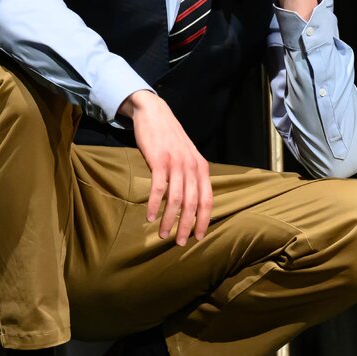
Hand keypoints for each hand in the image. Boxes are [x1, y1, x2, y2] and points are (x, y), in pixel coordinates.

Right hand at [118, 90, 212, 244]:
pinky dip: (154, 204)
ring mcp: (176, 163)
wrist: (155, 113)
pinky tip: (149, 217)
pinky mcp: (159, 160)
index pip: (207, 200)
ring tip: (163, 234)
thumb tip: (192, 200)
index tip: (198, 237)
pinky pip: (159, 188)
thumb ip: (192, 174)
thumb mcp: (188, 155)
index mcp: (202, 167)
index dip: (203, 220)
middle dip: (187, 226)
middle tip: (180, 243)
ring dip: (170, 220)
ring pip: (176, 199)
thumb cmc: (170, 137)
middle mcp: (192, 167)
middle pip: (192, 204)